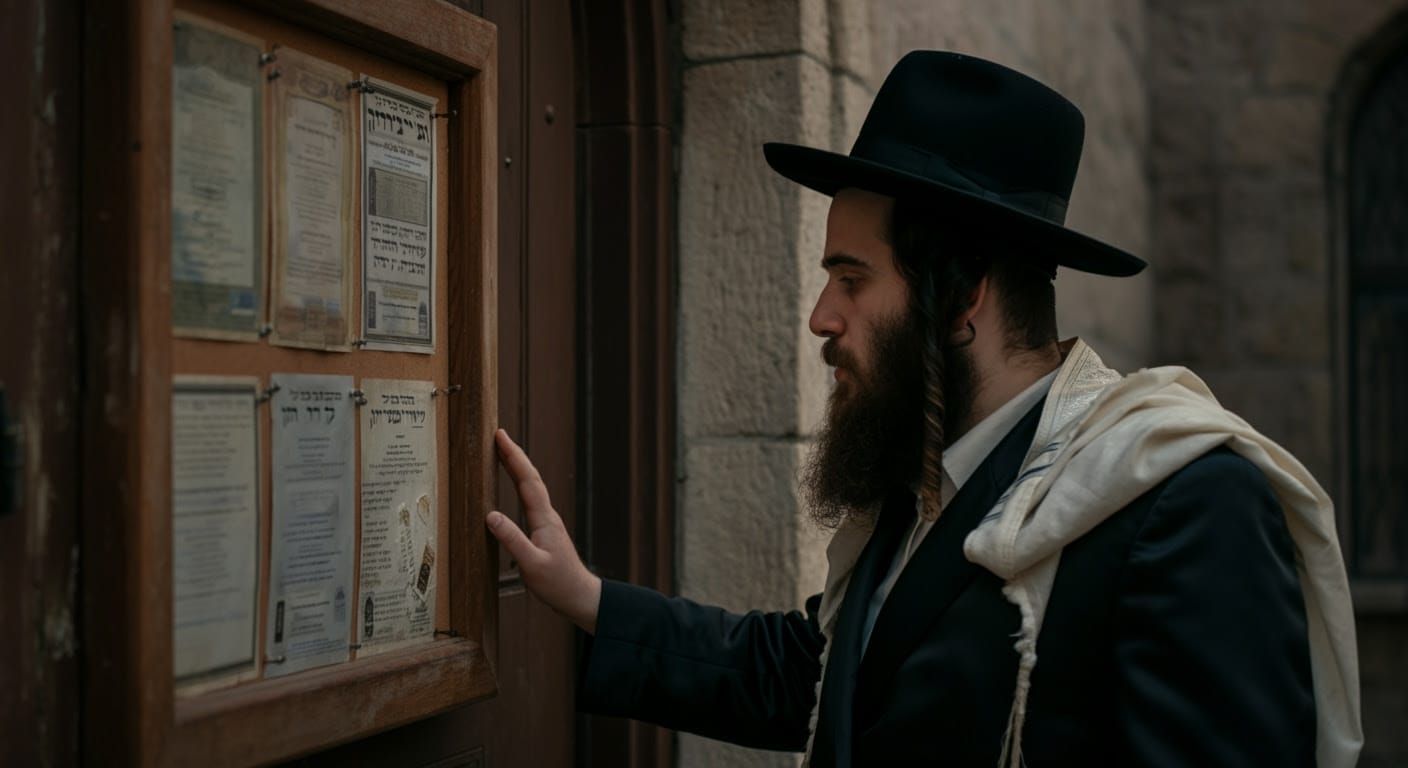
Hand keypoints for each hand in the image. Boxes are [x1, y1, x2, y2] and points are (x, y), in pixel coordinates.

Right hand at [485, 428, 601, 633]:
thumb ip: (512, 540)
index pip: (527, 480)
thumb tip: (491, 515)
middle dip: (514, 455)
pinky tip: (515, 485)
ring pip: (531, 487)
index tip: (500, 437)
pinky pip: (530, 499)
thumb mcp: (531, 565)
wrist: (579, 596)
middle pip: (530, 478)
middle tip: (498, 436)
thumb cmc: (558, 584)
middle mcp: (547, 515)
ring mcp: (547, 521)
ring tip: (502, 453)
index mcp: (544, 519)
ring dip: (517, 467)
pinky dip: (520, 484)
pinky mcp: (545, 530)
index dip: (513, 457)